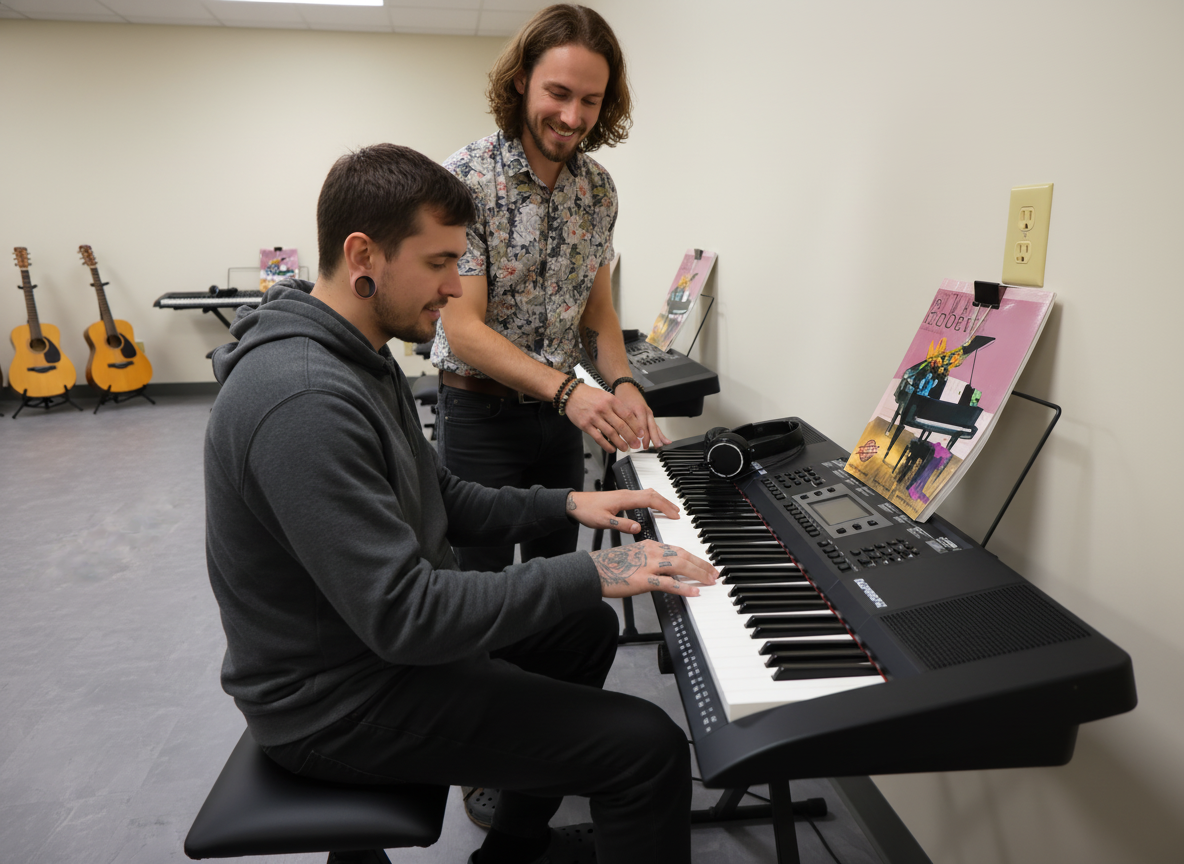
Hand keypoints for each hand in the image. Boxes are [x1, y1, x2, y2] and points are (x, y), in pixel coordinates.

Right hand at [563, 384, 645, 453]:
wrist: (571, 393)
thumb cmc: (589, 395)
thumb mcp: (606, 396)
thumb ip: (616, 407)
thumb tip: (629, 421)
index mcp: (611, 400)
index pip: (627, 415)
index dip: (636, 426)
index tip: (641, 434)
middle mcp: (604, 409)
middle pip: (621, 426)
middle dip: (631, 437)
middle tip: (636, 444)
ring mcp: (594, 417)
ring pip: (611, 433)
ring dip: (620, 443)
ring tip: (625, 448)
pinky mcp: (585, 425)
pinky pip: (598, 438)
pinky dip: (606, 445)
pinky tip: (612, 449)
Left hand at [566, 489, 678, 533]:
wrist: (575, 503)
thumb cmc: (587, 511)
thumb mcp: (604, 522)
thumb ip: (621, 525)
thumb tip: (638, 528)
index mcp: (625, 498)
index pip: (650, 500)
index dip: (664, 507)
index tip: (674, 515)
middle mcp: (626, 494)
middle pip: (652, 494)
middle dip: (666, 503)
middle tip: (677, 512)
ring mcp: (625, 494)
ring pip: (648, 493)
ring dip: (660, 500)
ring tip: (669, 509)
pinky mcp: (622, 497)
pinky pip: (642, 495)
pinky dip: (652, 500)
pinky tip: (653, 506)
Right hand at [590, 540, 717, 598]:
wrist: (593, 570)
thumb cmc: (610, 566)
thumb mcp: (634, 557)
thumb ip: (650, 561)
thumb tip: (665, 572)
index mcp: (650, 545)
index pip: (678, 549)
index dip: (695, 557)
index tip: (705, 565)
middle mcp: (652, 552)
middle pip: (684, 555)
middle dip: (702, 565)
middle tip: (714, 573)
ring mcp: (648, 565)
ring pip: (680, 566)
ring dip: (698, 573)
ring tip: (710, 581)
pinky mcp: (644, 580)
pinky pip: (668, 583)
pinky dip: (684, 587)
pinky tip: (694, 591)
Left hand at [613, 384, 671, 449]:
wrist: (628, 388)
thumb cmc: (623, 398)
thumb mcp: (619, 409)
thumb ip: (621, 422)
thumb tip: (619, 436)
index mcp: (638, 410)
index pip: (641, 426)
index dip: (640, 436)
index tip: (638, 445)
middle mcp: (646, 412)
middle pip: (651, 427)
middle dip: (652, 438)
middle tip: (652, 447)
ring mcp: (649, 414)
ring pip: (655, 427)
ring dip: (658, 437)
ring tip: (660, 446)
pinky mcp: (650, 415)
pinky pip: (656, 426)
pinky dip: (660, 434)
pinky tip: (665, 440)